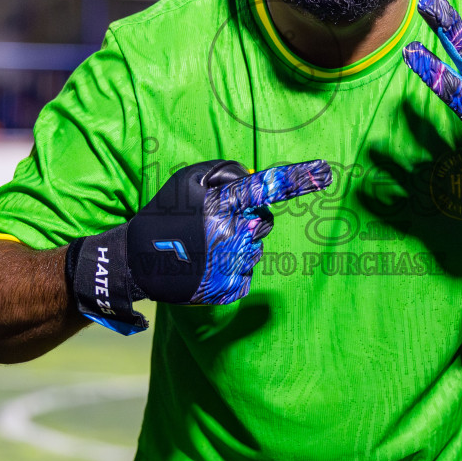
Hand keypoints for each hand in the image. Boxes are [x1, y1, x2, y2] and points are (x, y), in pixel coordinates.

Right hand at [68, 159, 331, 333]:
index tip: (325, 172)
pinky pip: (246, 276)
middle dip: (248, 221)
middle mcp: (228, 233)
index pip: (263, 187)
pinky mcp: (226, 288)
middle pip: (264, 223)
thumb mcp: (187, 181)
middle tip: (216, 224)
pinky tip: (208, 267)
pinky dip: (231, 271)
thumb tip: (255, 180)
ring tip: (205, 248)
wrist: (136, 261)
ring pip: (255, 251)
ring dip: (238, 247)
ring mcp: (229, 264)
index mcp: (219, 204)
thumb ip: (224, 175)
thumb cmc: (165, 214)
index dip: (296, 179)